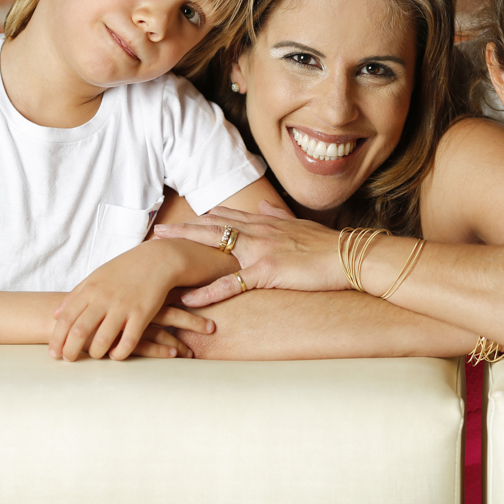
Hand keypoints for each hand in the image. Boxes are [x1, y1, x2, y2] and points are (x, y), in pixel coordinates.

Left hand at [48, 242, 213, 361]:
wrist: (157, 259)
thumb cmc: (125, 269)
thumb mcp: (96, 276)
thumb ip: (75, 295)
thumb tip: (55, 314)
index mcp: (90, 289)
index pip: (66, 319)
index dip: (57, 339)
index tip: (54, 353)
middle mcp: (104, 298)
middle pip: (80, 331)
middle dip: (70, 350)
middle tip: (69, 360)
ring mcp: (123, 306)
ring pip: (102, 339)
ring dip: (95, 353)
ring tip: (94, 356)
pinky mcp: (142, 313)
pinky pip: (128, 341)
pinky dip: (119, 353)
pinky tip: (116, 355)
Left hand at [154, 201, 348, 306]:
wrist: (347, 256)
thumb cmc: (326, 244)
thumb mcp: (299, 224)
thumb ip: (277, 215)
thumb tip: (263, 205)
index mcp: (265, 222)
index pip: (225, 216)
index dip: (200, 218)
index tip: (179, 219)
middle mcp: (258, 231)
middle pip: (211, 227)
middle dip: (182, 230)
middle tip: (156, 234)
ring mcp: (260, 249)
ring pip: (215, 248)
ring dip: (186, 253)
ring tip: (160, 259)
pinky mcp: (267, 270)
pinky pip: (231, 282)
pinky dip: (208, 291)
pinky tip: (189, 298)